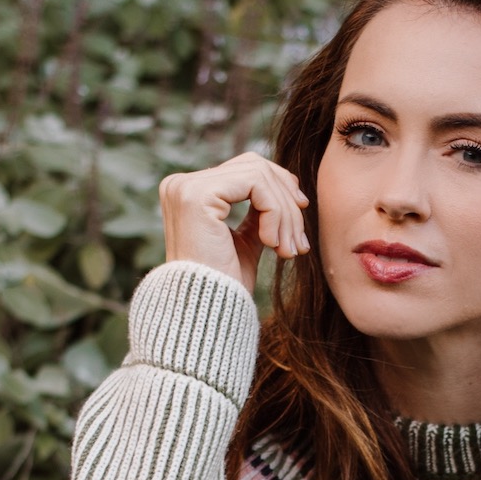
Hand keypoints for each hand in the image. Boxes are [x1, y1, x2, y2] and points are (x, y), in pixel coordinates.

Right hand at [159, 152, 309, 294]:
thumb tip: (288, 186)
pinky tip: (272, 244)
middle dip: (286, 202)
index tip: (299, 222)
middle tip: (298, 243)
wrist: (208, 312)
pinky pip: (255, 185)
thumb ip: (258, 212)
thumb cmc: (226, 284)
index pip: (246, 169)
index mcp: (189, 192)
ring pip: (259, 174)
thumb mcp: (246, 240)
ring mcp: (186, 187)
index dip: (280, 189)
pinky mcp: (197, 195)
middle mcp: (181, 184)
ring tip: (288, 250)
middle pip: (255, 166)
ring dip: (285, 213)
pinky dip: (275, 213)